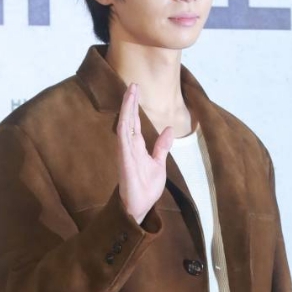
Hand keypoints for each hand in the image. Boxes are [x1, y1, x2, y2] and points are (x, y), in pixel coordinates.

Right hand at [117, 82, 174, 223]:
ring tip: (130, 92)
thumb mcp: (159, 164)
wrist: (140, 208)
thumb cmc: (145, 188)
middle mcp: (129, 147)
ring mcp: (125, 153)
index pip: (135, 122)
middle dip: (130, 102)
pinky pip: (123, 140)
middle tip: (133, 84)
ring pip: (124, 125)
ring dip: (127, 109)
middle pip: (129, 120)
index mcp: (137, 147)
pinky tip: (126, 113)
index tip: (136, 89)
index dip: (135, 106)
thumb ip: (161, 147)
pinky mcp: (125, 160)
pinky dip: (124, 125)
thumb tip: (169, 129)